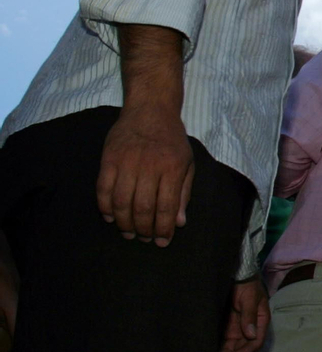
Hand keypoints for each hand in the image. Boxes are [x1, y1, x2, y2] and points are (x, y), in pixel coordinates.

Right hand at [97, 105, 192, 245]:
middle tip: (144, 238)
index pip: (166, 207)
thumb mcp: (187, 162)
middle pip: (142, 208)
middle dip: (144, 229)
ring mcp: (127, 162)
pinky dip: (105, 207)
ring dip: (124, 222)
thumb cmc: (172, 139)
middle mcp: (150, 166)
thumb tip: (178, 223)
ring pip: (121, 202)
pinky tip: (111, 217)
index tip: (162, 242)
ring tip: (129, 232)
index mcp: (173, 168)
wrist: (150, 109)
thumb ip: (184, 193)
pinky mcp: (108, 159)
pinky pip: (103, 189)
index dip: (163, 229)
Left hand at [219, 277, 269, 351]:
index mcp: (260, 320)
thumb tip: (251, 335)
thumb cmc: (247, 285)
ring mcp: (239, 327)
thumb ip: (249, 316)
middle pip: (244, 346)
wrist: (236, 275)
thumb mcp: (250, 298)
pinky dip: (221, 349)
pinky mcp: (228, 326)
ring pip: (234, 346)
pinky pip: (225, 341)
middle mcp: (250, 327)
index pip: (256, 341)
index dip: (247, 351)